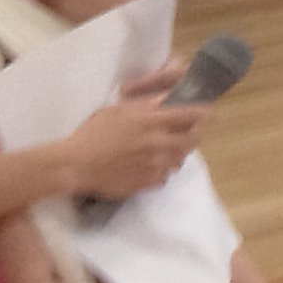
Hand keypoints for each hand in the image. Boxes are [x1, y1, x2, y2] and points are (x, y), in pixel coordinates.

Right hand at [59, 90, 208, 198]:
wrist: (75, 166)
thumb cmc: (92, 134)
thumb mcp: (117, 111)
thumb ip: (146, 106)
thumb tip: (168, 100)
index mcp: (153, 122)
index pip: (193, 115)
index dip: (204, 113)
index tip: (207, 113)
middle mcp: (160, 143)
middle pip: (194, 139)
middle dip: (195, 134)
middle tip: (188, 133)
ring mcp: (156, 165)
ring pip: (181, 159)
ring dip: (177, 153)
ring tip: (163, 150)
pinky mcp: (149, 182)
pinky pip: (166, 176)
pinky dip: (161, 171)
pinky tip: (149, 166)